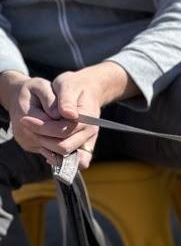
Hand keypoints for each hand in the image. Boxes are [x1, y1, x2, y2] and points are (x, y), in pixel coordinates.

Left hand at [2, 62, 133, 169]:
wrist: (87, 91)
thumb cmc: (75, 87)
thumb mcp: (68, 85)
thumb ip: (67, 100)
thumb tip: (68, 114)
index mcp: (87, 119)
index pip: (63, 130)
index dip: (43, 128)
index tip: (25, 120)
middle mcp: (89, 133)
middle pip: (65, 147)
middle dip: (43, 139)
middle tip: (28, 127)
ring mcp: (87, 140)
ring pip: (66, 154)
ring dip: (48, 148)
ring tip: (34, 134)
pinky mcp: (83, 145)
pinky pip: (74, 159)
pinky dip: (59, 157)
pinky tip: (46, 147)